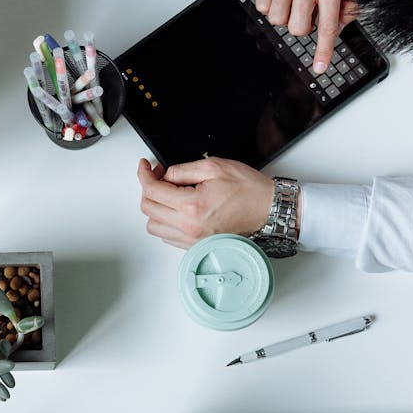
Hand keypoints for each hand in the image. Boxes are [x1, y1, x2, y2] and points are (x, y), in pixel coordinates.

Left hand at [137, 158, 274, 247]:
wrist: (268, 210)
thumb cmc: (249, 190)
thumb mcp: (214, 167)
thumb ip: (182, 170)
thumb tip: (165, 175)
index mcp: (191, 206)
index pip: (152, 191)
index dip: (144, 174)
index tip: (145, 166)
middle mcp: (189, 227)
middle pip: (148, 209)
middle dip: (148, 188)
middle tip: (159, 176)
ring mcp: (192, 240)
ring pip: (154, 226)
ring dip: (155, 208)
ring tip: (168, 194)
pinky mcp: (196, 246)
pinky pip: (167, 237)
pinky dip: (165, 222)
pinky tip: (176, 209)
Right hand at [256, 0, 356, 74]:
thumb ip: (348, 3)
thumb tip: (339, 29)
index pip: (327, 26)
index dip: (324, 51)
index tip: (320, 68)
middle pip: (298, 28)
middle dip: (302, 26)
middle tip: (306, 13)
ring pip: (277, 19)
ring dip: (284, 16)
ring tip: (291, 0)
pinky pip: (261, 5)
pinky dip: (268, 4)